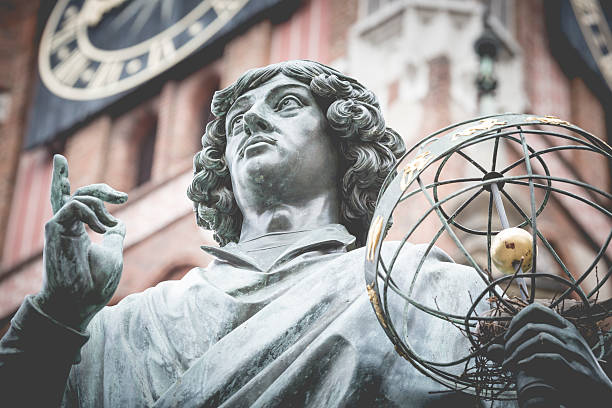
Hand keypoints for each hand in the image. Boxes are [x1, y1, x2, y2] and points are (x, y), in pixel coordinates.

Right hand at [33, 155, 127, 330]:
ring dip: (98, 203)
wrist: (80, 302)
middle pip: (77, 194)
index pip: (83, 202)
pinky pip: (73, 206)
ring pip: (74, 197)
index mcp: (79, 232)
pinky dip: (90, 212)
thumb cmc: (96, 284)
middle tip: (122, 197)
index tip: (124, 198)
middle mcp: (68, 227)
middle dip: (101, 189)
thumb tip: (119, 223)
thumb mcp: (112, 254)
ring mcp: (60, 227)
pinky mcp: (54, 229)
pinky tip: (100, 229)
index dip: (104, 194)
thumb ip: (113, 236)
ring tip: (109, 225)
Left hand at [489, 302, 611, 406]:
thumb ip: (520, 350)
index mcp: (564, 327)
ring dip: (517, 351)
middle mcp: (570, 334)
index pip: (536, 309)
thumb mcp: (546, 357)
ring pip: (538, 338)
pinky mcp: (575, 367)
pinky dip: (529, 361)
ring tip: (508, 364)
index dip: (516, 320)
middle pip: (532, 325)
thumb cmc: (569, 374)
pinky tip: (520, 367)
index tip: (506, 337)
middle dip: (512, 340)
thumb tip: (489, 349)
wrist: (598, 395)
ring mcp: (574, 350)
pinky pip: (548, 357)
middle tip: (504, 354)